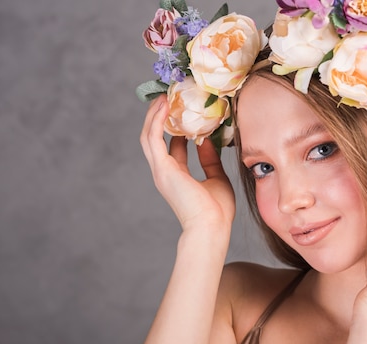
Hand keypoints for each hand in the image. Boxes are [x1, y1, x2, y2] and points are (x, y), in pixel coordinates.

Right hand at [140, 95, 234, 230]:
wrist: (212, 226)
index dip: (179, 129)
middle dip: (161, 117)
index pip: (174, 147)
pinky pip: (153, 137)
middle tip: (170, 97)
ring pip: (149, 135)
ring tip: (164, 95)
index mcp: (177, 176)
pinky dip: (156, 120)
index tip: (188, 111)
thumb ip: (210, 160)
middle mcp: (165, 172)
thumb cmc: (217, 210)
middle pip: (156, 138)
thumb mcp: (217, 178)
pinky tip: (164, 104)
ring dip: (155, 114)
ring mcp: (161, 170)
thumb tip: (207, 141)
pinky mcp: (161, 168)